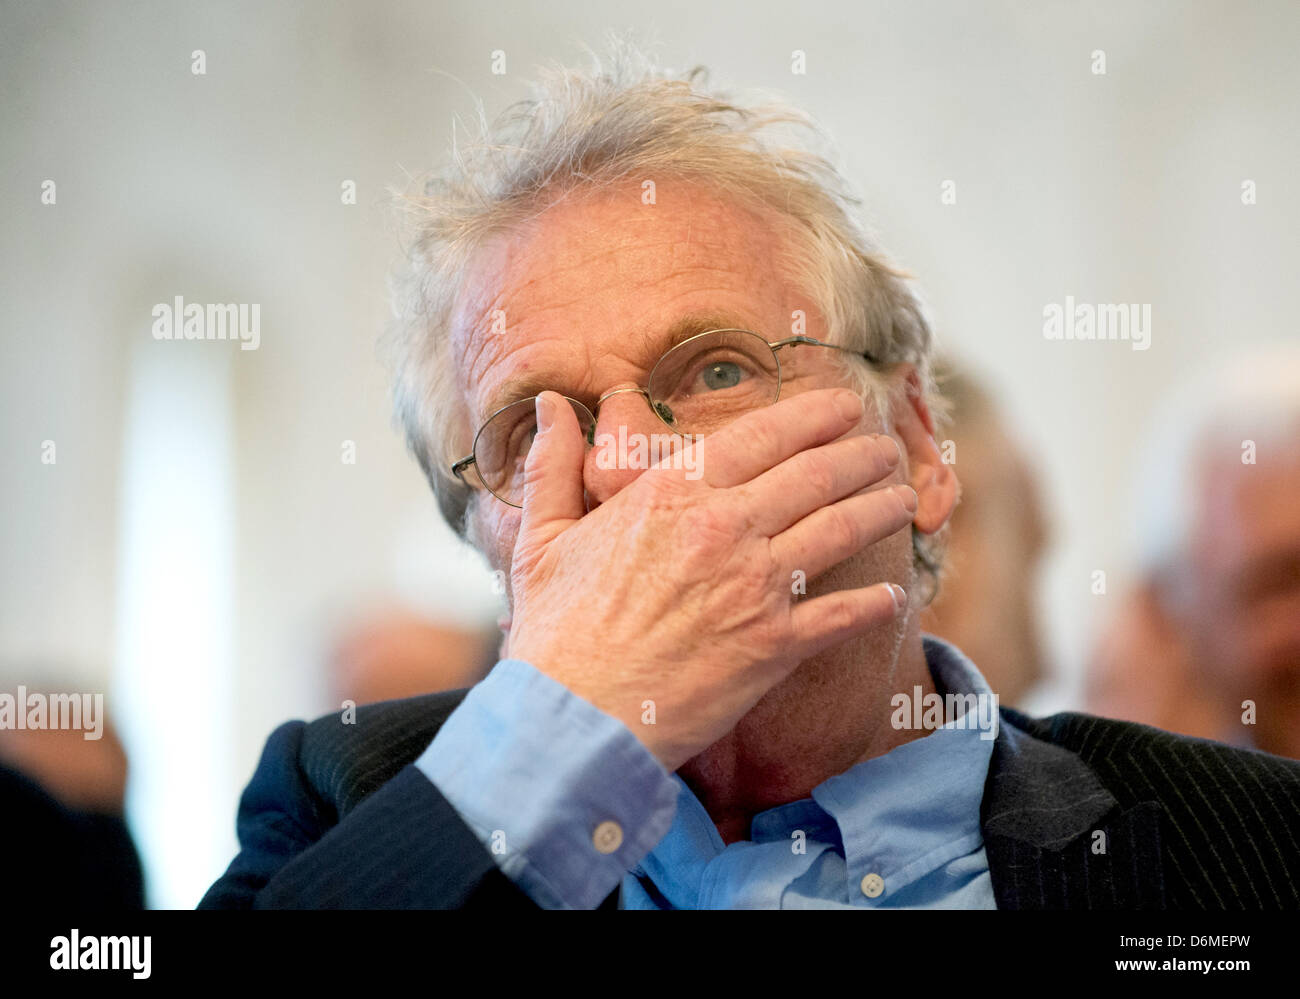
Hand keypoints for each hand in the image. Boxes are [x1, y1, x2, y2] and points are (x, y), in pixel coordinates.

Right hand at [505, 387, 916, 771]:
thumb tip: (545, 406)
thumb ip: (554, 466)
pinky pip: (841, 616)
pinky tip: (891, 594)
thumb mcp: (542, 538)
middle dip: (861, 455)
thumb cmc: (555, 631)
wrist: (575, 717)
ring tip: (906, 498)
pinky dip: (873, 605)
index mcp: (672, 493)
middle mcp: (724, 528)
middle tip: (886, 449)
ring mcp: (755, 585)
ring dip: (882, 508)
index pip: (761, 435)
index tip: (843, 407)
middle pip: (816, 475)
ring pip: (841, 530)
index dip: (814, 416)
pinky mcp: (773, 645)